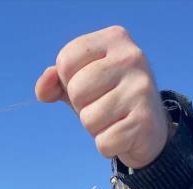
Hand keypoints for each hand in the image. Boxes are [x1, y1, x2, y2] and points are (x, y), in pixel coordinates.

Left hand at [35, 26, 169, 169]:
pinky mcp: (145, 121)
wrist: (150, 128)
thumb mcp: (82, 82)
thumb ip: (56, 81)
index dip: (67, 82)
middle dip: (81, 107)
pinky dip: (108, 146)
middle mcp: (131, 57)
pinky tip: (122, 135)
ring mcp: (140, 89)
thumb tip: (42, 90)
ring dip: (94, 129)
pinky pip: (104, 142)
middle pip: (76, 91)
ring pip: (88, 119)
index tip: (89, 86)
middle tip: (102, 106)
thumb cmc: (110, 99)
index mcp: (114, 38)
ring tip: (113, 121)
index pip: (66, 61)